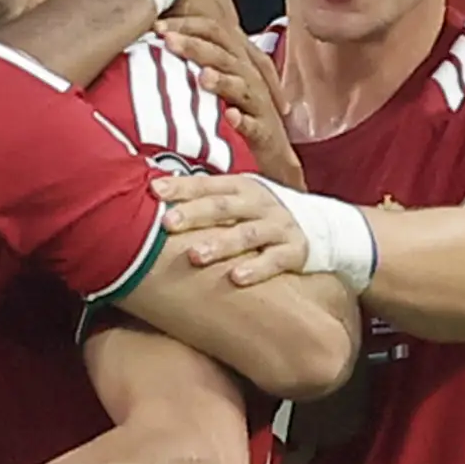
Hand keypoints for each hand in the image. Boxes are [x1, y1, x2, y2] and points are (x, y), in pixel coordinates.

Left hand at [155, 172, 310, 283]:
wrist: (314, 229)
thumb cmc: (254, 218)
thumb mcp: (234, 203)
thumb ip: (201, 200)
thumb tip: (150, 194)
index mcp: (240, 186)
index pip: (207, 184)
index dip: (181, 187)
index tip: (153, 191)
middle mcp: (260, 203)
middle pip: (224, 206)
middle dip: (194, 214)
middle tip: (167, 224)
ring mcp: (278, 226)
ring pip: (248, 235)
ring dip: (220, 245)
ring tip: (194, 257)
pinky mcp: (294, 251)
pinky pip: (275, 261)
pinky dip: (256, 269)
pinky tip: (236, 279)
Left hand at [161, 9, 302, 187]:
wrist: (272, 153)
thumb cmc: (235, 117)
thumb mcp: (210, 88)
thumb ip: (188, 68)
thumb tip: (148, 54)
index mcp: (234, 62)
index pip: (214, 33)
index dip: (188, 26)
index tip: (157, 28)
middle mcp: (248, 77)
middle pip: (224, 54)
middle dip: (195, 46)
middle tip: (168, 40)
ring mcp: (257, 104)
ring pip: (241, 85)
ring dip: (222, 80)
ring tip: (203, 76)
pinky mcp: (264, 132)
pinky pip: (254, 125)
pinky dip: (242, 121)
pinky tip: (231, 117)